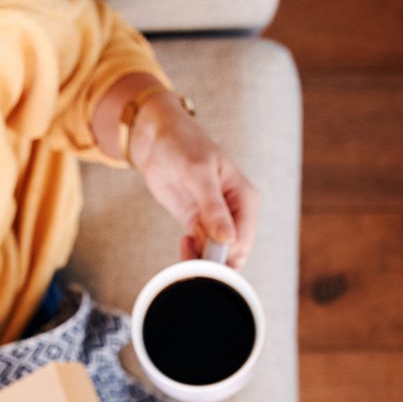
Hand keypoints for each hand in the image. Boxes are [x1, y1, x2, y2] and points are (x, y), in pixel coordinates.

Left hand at [128, 92, 259, 269]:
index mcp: (245, 198)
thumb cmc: (182, 146)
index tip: (203, 256)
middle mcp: (236, 212)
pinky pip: (201, 250)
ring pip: (216, 256)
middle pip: (233, 253)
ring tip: (185, 243)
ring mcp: (217, 221)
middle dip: (213, 261)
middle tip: (190, 252)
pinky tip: (183, 241)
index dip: (225, 256)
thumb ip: (213, 208)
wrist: (157, 140)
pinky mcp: (198, 224)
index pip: (244, 240)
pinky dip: (192, 254)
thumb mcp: (197, 174)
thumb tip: (228, 239)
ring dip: (200, 259)